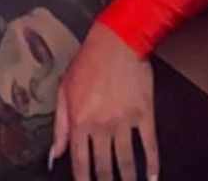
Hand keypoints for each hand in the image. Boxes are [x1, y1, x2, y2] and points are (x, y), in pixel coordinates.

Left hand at [52, 23, 157, 180]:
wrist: (117, 40)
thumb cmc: (88, 61)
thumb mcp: (65, 89)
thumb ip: (59, 125)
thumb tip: (55, 153)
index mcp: (80, 120)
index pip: (80, 162)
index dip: (83, 180)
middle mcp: (101, 125)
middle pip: (104, 167)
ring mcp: (124, 122)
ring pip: (126, 161)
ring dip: (128, 179)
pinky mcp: (143, 115)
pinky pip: (149, 145)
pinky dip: (152, 164)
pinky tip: (152, 177)